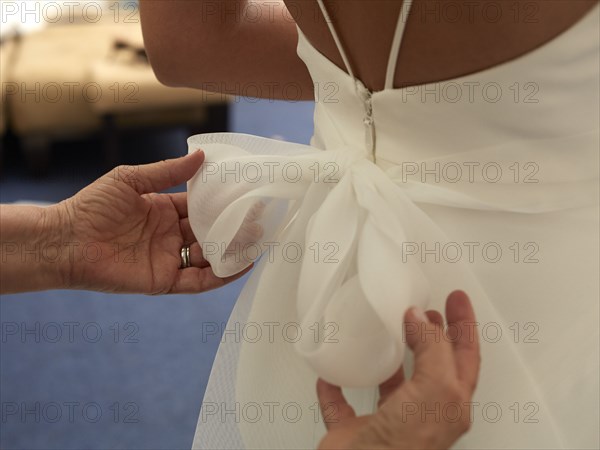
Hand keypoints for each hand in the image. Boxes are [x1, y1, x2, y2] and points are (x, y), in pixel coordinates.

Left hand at [54, 151, 249, 293]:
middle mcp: (170, 235)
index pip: (201, 206)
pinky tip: (240, 266)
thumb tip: (200, 155)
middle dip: (234, 228)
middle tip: (259, 220)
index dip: (223, 203)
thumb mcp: (130, 179)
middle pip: (211, 232)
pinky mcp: (164, 281)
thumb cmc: (92, 206)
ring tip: (256, 241)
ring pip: (209, 257)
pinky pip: (198, 281)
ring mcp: (169, 258)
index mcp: (164, 210)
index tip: (245, 196)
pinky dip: (220, 276)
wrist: (65, 240)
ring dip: (232, 251)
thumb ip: (166, 170)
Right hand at [317, 290, 479, 449]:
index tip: (456, 298)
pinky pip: (341, 405)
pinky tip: (330, 374)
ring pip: (391, 385)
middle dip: (431, 334)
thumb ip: (433, 350)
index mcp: (447, 404)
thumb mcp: (435, 390)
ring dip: (389, 357)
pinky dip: (334, 388)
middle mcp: (420, 413)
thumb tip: (420, 320)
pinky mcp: (352, 433)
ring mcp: (386, 424)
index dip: (464, 324)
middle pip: (431, 365)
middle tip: (425, 307)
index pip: (463, 356)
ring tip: (386, 329)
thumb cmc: (405, 447)